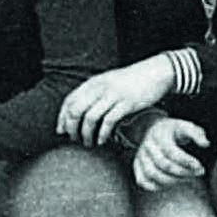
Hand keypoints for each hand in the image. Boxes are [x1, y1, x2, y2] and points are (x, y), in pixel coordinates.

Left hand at [58, 58, 173, 145]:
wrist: (155, 72)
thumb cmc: (131, 81)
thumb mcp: (108, 82)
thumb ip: (93, 93)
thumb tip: (79, 112)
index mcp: (93, 82)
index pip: (69, 101)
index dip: (62, 118)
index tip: (61, 132)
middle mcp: (100, 88)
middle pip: (76, 111)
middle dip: (72, 129)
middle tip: (75, 140)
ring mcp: (113, 95)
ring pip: (90, 118)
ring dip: (86, 135)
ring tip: (88, 143)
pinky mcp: (126, 103)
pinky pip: (108, 121)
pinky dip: (102, 134)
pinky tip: (102, 141)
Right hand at [132, 118, 208, 191]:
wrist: (152, 128)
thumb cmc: (173, 130)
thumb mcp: (186, 126)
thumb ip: (197, 134)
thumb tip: (205, 144)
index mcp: (158, 134)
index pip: (170, 151)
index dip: (186, 161)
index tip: (200, 167)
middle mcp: (147, 145)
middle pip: (163, 164)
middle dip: (183, 172)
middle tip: (199, 173)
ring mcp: (140, 156)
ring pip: (153, 174)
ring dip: (173, 181)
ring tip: (188, 178)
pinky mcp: (137, 165)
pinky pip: (143, 181)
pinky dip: (156, 186)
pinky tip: (172, 183)